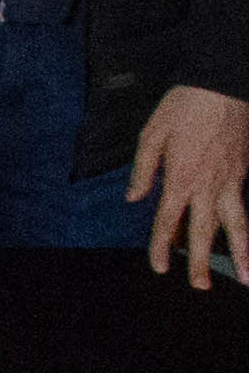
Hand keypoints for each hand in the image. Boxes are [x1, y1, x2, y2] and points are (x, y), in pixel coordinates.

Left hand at [131, 82, 248, 286]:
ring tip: (246, 278)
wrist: (223, 85)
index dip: (162, 246)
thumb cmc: (184, 107)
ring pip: (237, 225)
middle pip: (205, 232)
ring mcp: (230, 180)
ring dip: (241, 253)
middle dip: (201, 262)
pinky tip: (246, 239)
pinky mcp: (243, 172)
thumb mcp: (150, 134)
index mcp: (180, 178)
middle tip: (199, 287)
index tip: (159, 266)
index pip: (167, 221)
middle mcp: (207, 185)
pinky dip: (247, 227)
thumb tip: (134, 197)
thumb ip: (143, 170)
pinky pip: (243, 206)